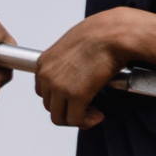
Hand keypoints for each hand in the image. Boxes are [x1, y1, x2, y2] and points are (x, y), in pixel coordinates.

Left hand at [33, 9, 145, 128]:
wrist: (112, 34)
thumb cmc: (100, 35)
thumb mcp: (74, 47)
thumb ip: (69, 63)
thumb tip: (79, 75)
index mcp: (44, 62)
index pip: (43, 91)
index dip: (61, 99)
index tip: (77, 98)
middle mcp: (47, 75)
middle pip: (50, 106)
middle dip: (69, 110)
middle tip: (89, 108)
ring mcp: (59, 87)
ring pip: (60, 117)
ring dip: (77, 119)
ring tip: (94, 113)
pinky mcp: (76, 95)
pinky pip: (75, 120)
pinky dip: (87, 122)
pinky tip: (98, 115)